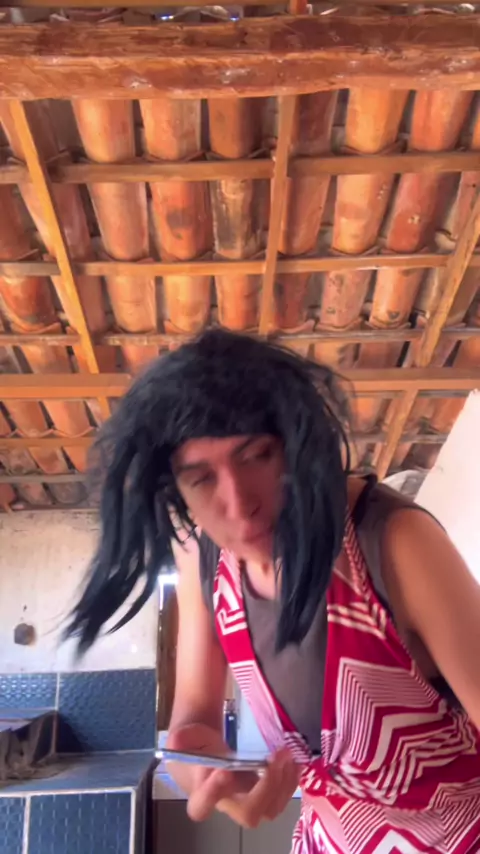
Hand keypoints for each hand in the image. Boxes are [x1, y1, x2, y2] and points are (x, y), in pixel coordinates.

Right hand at [167, 724, 299, 828]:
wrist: (203, 745)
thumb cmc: (192, 744)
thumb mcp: (183, 736)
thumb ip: (181, 738)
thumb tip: (178, 740)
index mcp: (200, 792)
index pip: (202, 806)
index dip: (213, 794)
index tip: (224, 770)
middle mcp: (226, 802)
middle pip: (248, 814)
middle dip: (264, 788)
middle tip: (271, 760)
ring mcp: (248, 800)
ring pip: (270, 809)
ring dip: (282, 783)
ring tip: (286, 754)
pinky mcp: (264, 794)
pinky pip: (282, 797)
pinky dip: (291, 780)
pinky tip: (294, 760)